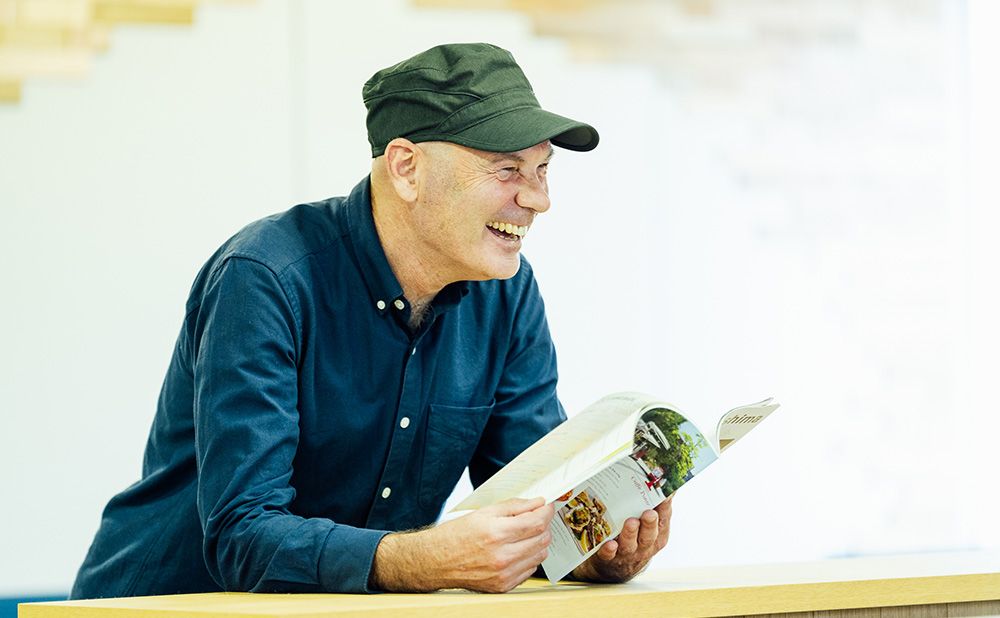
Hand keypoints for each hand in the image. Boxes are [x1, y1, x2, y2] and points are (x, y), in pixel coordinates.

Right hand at [370, 497, 553, 592]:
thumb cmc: (455, 535)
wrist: (435, 562)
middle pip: (542, 539)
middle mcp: (502, 556)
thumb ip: (514, 506)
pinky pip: (529, 570)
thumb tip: (537, 503)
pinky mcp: (503, 586)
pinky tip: (516, 550)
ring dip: (538, 542)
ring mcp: (503, 574)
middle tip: (536, 518)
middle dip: (544, 525)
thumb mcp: (483, 512)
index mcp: (496, 533)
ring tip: (525, 534)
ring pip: (540, 555)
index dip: (547, 511)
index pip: (537, 522)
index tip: (547, 506)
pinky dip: (529, 558)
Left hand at [571, 493, 672, 583]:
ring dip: (630, 533)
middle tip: (649, 513)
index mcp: (657, 534)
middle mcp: (644, 545)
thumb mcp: (649, 524)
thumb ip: (656, 503)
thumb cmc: (636, 536)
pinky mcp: (608, 557)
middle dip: (649, 524)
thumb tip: (666, 479)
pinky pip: (609, 555)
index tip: (666, 494)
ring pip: (630, 544)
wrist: (617, 566)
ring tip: (630, 522)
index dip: (665, 507)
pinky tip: (610, 544)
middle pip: (649, 535)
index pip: (664, 519)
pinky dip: (610, 550)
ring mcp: (627, 552)